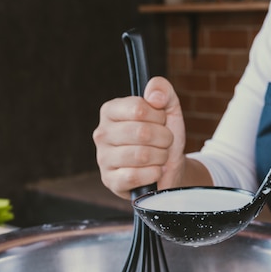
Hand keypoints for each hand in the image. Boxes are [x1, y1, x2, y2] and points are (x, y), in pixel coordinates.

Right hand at [92, 77, 186, 198]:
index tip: (160, 121)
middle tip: (165, 141)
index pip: (138, 108)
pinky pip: (135, 176)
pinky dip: (154, 174)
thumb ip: (162, 91)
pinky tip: (154, 171)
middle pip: (142, 132)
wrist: (168, 168)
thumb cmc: (163, 136)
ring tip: (159, 156)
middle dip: (164, 138)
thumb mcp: (168, 108)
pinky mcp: (110, 180)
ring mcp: (103, 158)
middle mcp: (102, 133)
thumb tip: (153, 95)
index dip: (158, 116)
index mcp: (110, 111)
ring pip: (141, 155)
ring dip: (160, 157)